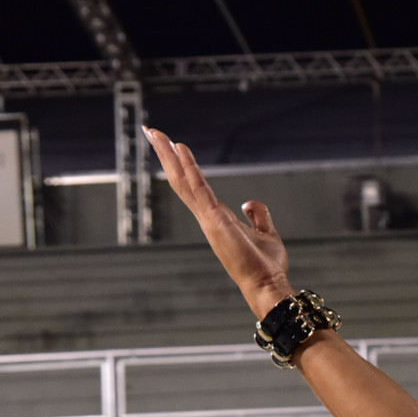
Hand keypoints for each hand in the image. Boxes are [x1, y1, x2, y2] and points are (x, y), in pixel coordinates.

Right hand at [145, 128, 294, 317]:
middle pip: (181, 180)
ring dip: (169, 156)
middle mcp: (207, 216)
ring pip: (183, 181)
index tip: (171, 145)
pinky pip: (200, 189)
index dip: (181, 165)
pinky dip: (190, 168)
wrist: (267, 285)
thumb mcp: (266, 233)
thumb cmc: (266, 266)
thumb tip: (250, 202)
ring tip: (155, 133)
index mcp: (217, 217)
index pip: (193, 186)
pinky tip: (181, 149)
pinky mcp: (215, 220)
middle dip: (165, 155)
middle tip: (150, 131)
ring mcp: (209, 218)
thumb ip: (259, 216)